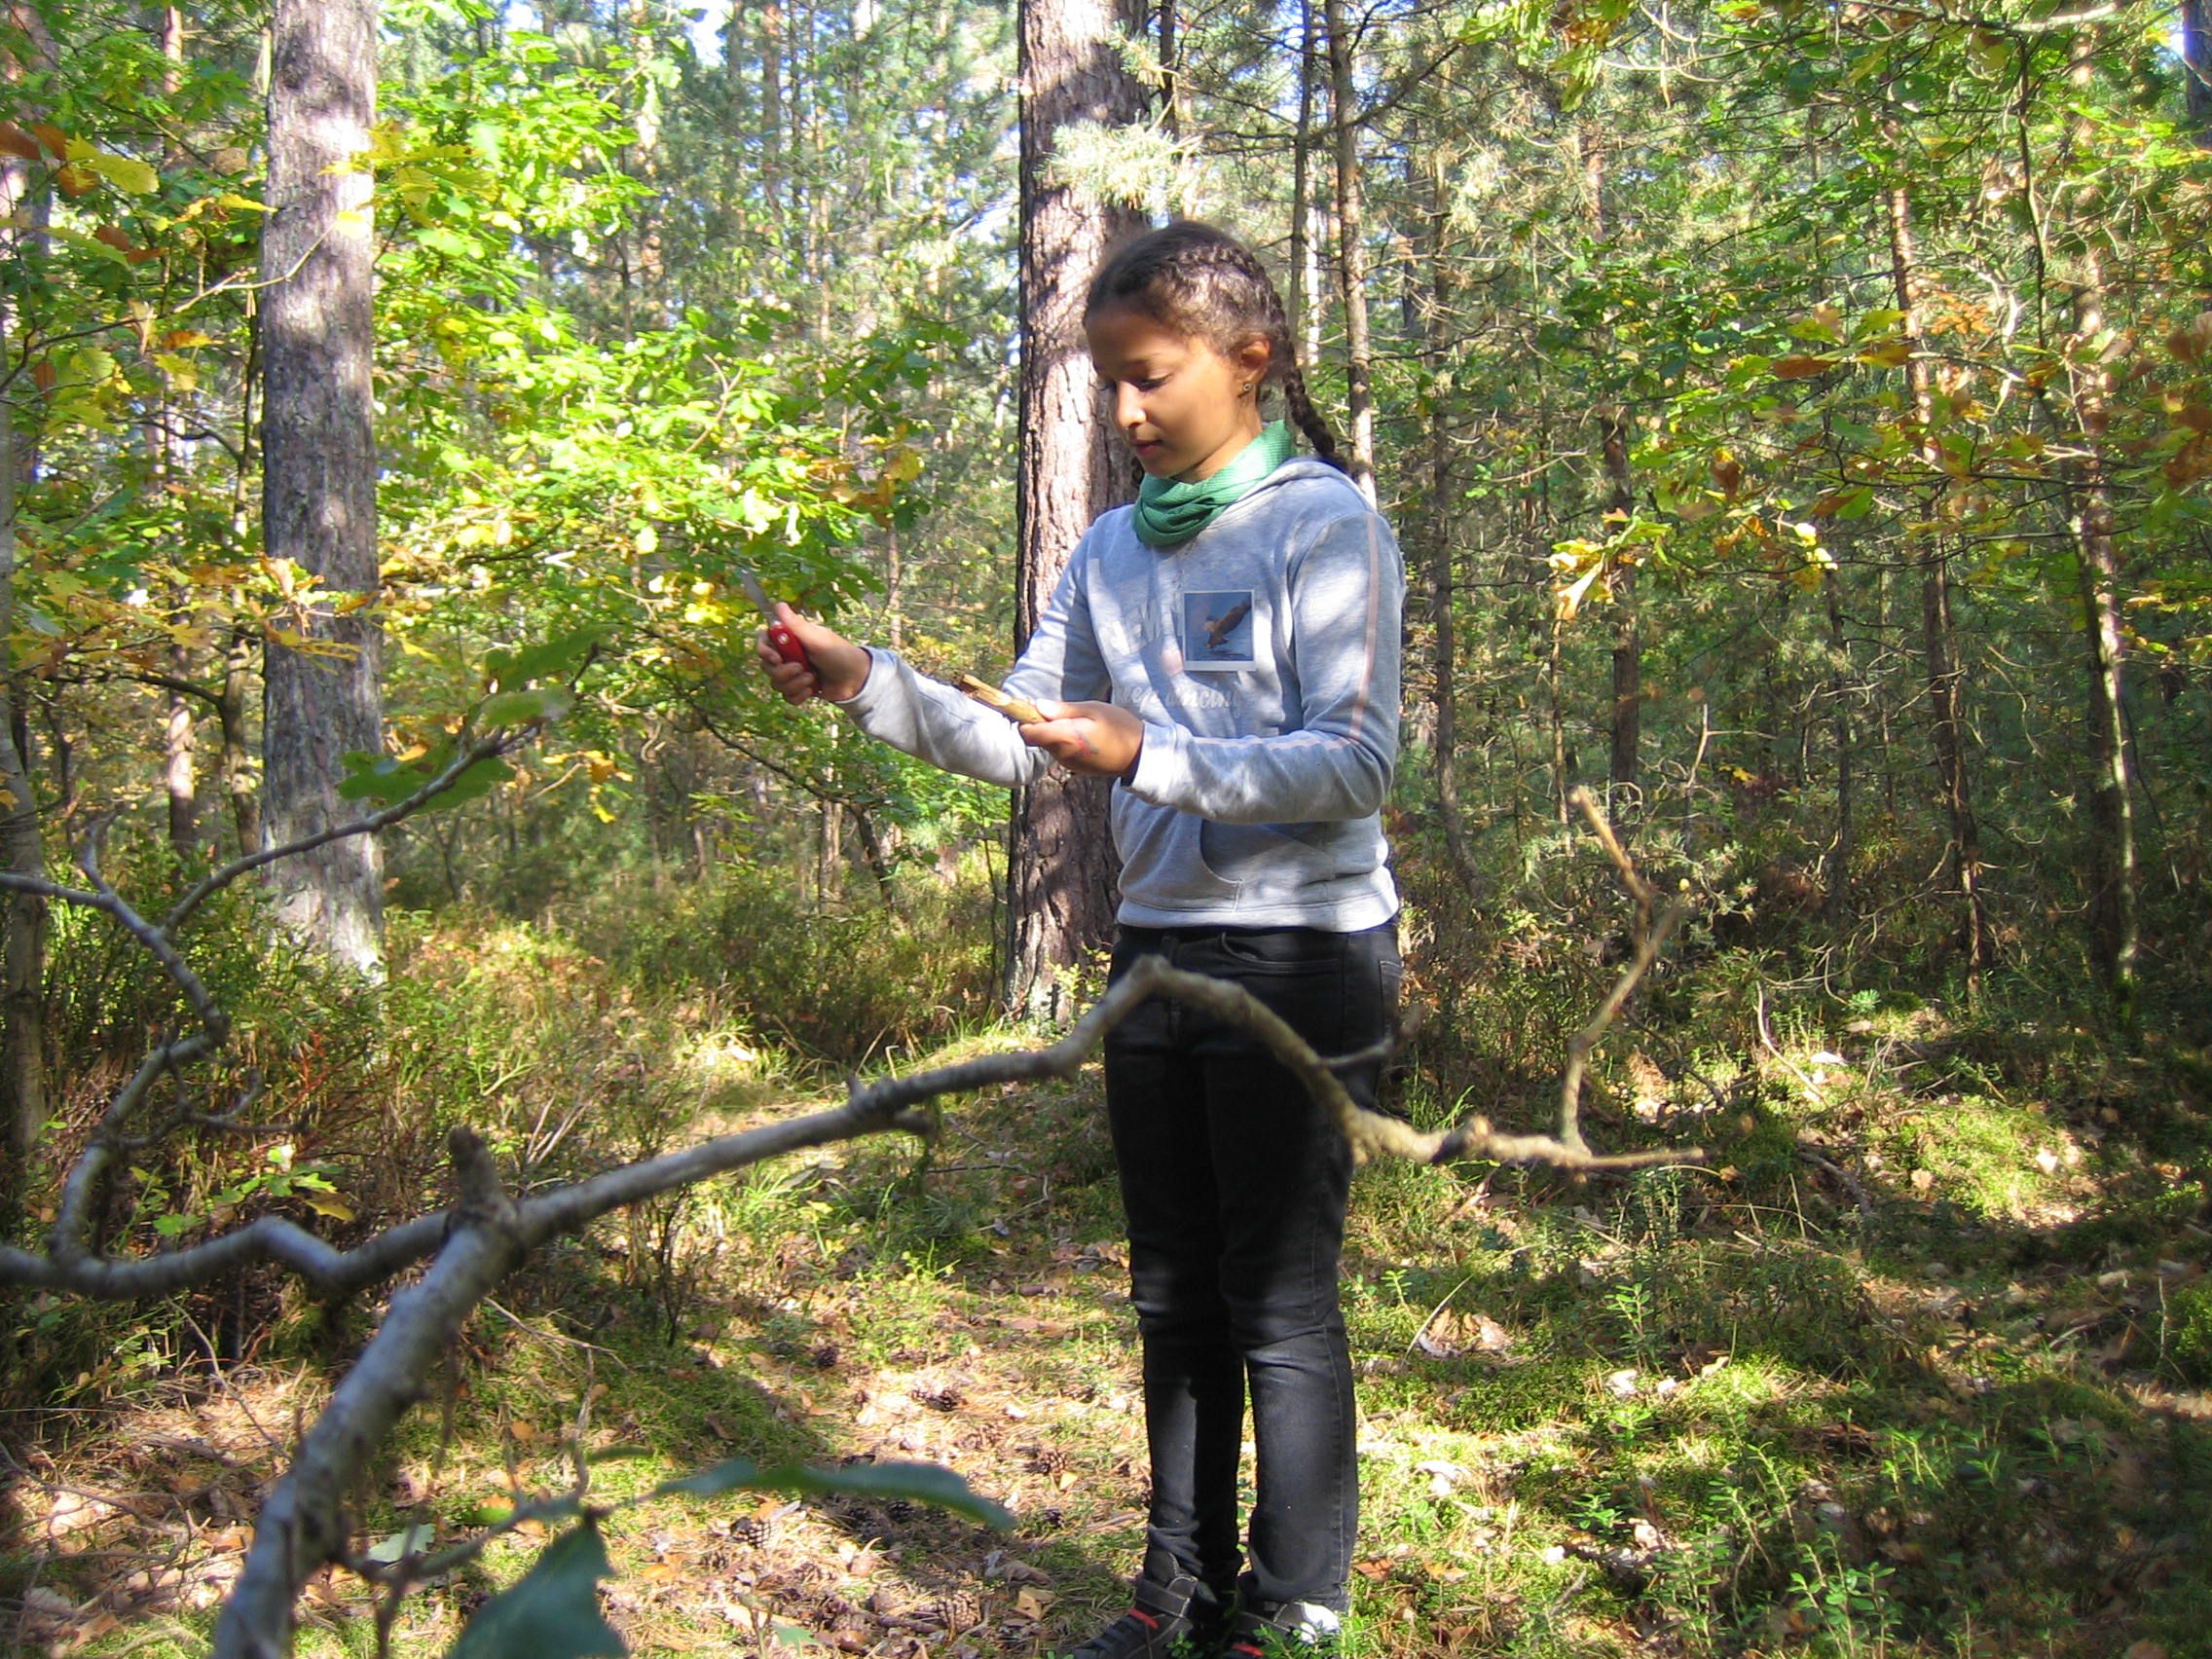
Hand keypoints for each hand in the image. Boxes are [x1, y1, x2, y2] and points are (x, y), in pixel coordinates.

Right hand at [757, 604, 870, 703]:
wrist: (856, 679)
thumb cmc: (839, 653)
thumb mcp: (817, 639)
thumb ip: (796, 625)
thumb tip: (778, 604)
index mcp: (790, 639)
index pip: (763, 641)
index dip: (763, 651)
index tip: (776, 658)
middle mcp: (788, 655)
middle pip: (766, 666)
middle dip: (784, 671)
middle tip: (803, 668)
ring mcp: (792, 673)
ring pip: (776, 683)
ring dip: (794, 684)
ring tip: (812, 679)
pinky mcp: (798, 688)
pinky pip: (786, 697)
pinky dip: (798, 695)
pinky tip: (812, 690)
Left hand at [1018, 700, 1143, 778]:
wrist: (1139, 755)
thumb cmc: (1119, 727)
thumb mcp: (1094, 709)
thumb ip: (1064, 709)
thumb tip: (1038, 705)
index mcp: (1065, 737)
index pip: (1027, 732)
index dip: (1025, 717)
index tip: (1032, 705)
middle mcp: (1062, 753)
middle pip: (1036, 737)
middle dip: (1041, 722)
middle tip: (1061, 710)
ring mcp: (1068, 763)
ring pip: (1048, 744)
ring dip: (1054, 732)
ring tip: (1077, 721)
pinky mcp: (1075, 767)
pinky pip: (1060, 751)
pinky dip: (1063, 741)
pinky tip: (1082, 733)